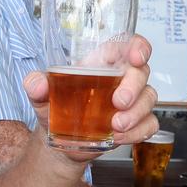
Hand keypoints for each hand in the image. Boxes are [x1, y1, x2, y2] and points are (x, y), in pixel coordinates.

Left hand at [24, 35, 158, 156]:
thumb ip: (36, 85)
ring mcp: (131, 101)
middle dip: (133, 87)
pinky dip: (137, 132)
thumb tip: (37, 84)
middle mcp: (119, 78)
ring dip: (135, 113)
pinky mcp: (135, 123)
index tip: (136, 57)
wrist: (59, 141)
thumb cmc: (55, 108)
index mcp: (100, 63)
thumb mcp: (40, 95)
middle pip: (141, 71)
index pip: (126, 45)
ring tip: (113, 126)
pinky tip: (118, 136)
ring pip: (149, 98)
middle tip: (118, 102)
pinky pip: (150, 124)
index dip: (138, 46)